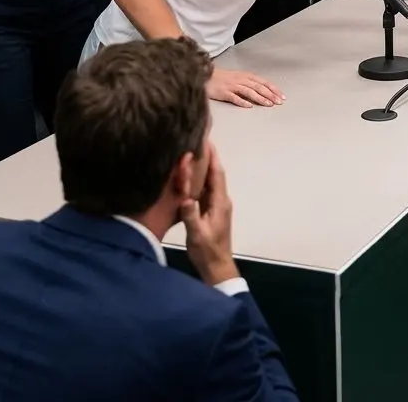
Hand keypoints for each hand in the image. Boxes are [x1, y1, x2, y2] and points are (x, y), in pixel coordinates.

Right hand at [180, 143, 238, 285]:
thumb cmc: (207, 251)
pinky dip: (201, 179)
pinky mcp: (212, 211)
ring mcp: (218, 205)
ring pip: (212, 181)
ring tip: (194, 154)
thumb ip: (191, 216)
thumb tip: (186, 197)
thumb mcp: (196, 235)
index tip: (206, 140)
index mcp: (220, 202)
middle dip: (209, 157)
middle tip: (198, 141)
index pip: (217, 174)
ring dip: (205, 167)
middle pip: (215, 174)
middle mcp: (221, 200)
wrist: (217, 267)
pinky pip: (208, 189)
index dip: (212, 157)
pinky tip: (192, 177)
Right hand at [208, 66, 284, 107]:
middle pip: (258, 87)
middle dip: (270, 95)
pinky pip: (235, 97)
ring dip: (260, 98)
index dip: (273, 89)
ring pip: (249, 92)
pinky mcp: (224, 92)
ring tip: (268, 104)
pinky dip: (243, 102)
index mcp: (246, 76)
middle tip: (278, 102)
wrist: (205, 75)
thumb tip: (262, 91)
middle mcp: (241, 80)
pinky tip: (249, 106)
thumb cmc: (222, 77)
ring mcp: (232, 86)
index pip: (263, 82)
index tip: (281, 96)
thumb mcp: (238, 77)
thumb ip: (249, 83)